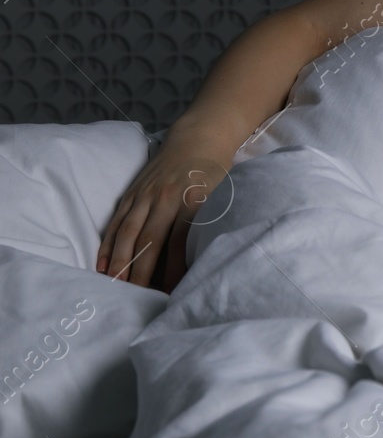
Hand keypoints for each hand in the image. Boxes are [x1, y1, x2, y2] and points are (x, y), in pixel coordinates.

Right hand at [96, 145, 231, 288]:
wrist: (198, 138)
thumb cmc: (216, 173)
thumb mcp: (224, 194)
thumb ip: (213, 222)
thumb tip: (210, 259)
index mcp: (193, 200)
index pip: (181, 241)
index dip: (174, 269)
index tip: (171, 293)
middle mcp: (166, 198)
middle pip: (149, 240)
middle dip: (141, 272)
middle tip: (135, 299)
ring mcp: (146, 195)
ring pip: (128, 232)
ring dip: (119, 262)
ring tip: (114, 287)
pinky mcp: (132, 193)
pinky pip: (116, 222)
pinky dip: (108, 245)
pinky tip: (102, 265)